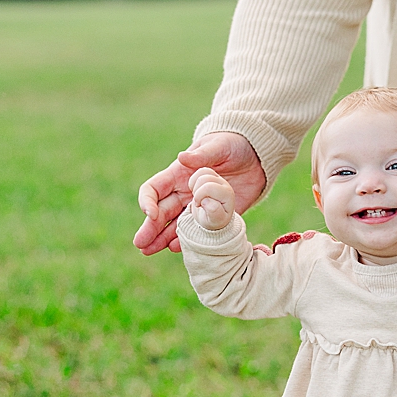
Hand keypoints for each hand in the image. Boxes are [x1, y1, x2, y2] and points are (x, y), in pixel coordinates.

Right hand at [134, 131, 265, 254]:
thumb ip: (202, 154)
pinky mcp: (215, 217)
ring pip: (174, 226)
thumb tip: (183, 158)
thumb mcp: (219, 146)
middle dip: (149, 228)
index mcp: (178, 175)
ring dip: (161, 239)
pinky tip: (176, 249)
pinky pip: (198, 232)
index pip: (154, 189)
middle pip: (160, 213)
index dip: (148, 201)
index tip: (151, 214)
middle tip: (141, 243)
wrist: (256, 157)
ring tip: (148, 251)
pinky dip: (187, 241)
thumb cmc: (232, 144)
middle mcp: (184, 193)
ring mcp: (198, 207)